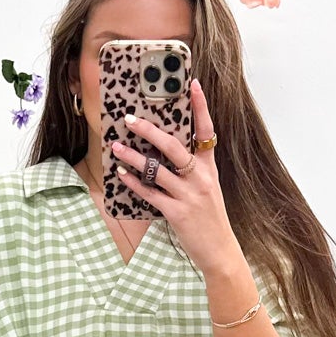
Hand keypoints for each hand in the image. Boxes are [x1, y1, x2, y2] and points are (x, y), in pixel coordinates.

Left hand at [111, 78, 238, 277]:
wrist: (220, 252)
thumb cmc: (210, 220)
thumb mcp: (208, 189)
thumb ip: (193, 170)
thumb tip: (166, 152)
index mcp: (209, 168)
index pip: (207, 131)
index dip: (200, 106)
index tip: (192, 84)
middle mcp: (201, 178)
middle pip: (174, 146)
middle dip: (150, 130)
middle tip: (130, 119)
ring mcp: (189, 195)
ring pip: (157, 169)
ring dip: (133, 157)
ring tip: (116, 146)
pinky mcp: (177, 212)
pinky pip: (150, 193)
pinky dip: (133, 183)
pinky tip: (120, 174)